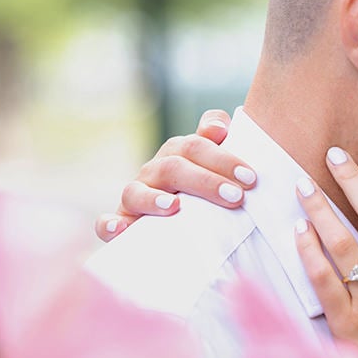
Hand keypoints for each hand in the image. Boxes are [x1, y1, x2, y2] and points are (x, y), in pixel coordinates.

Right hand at [94, 109, 257, 241]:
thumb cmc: (207, 195)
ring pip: (135, 191)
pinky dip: (110, 224)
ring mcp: (135, 196)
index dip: (222, 158)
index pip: (196, 146)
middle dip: (205, 181)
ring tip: (174, 207)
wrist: (182, 229)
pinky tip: (120, 229)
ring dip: (153, 199)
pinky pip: (106, 223)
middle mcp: (154, 172)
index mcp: (178, 154)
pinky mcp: (120, 224)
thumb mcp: (218, 169)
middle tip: (235, 198)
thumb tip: (219, 128)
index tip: (250, 178)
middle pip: (173, 167)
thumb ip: (218, 143)